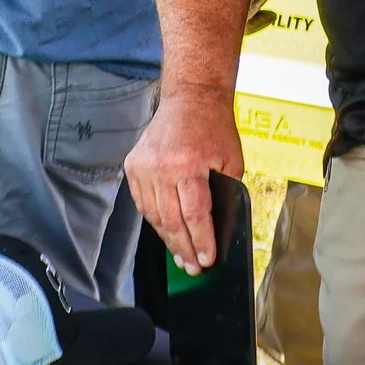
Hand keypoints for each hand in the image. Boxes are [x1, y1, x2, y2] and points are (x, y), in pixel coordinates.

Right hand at [124, 85, 243, 273]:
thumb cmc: (215, 127)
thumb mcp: (231, 159)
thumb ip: (224, 192)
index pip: (194, 214)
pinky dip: (154, 219)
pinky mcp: (133, 164)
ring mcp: (144, 166)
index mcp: (189, 164)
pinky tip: (166, 232)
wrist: (191, 96)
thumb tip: (218, 228)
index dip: (201, 241)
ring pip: (154, 215)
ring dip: (168, 239)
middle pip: (172, 220)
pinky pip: (142, 202)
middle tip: (193, 268)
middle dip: (184, 248)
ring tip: (181, 256)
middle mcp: (162, 167)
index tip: (206, 260)